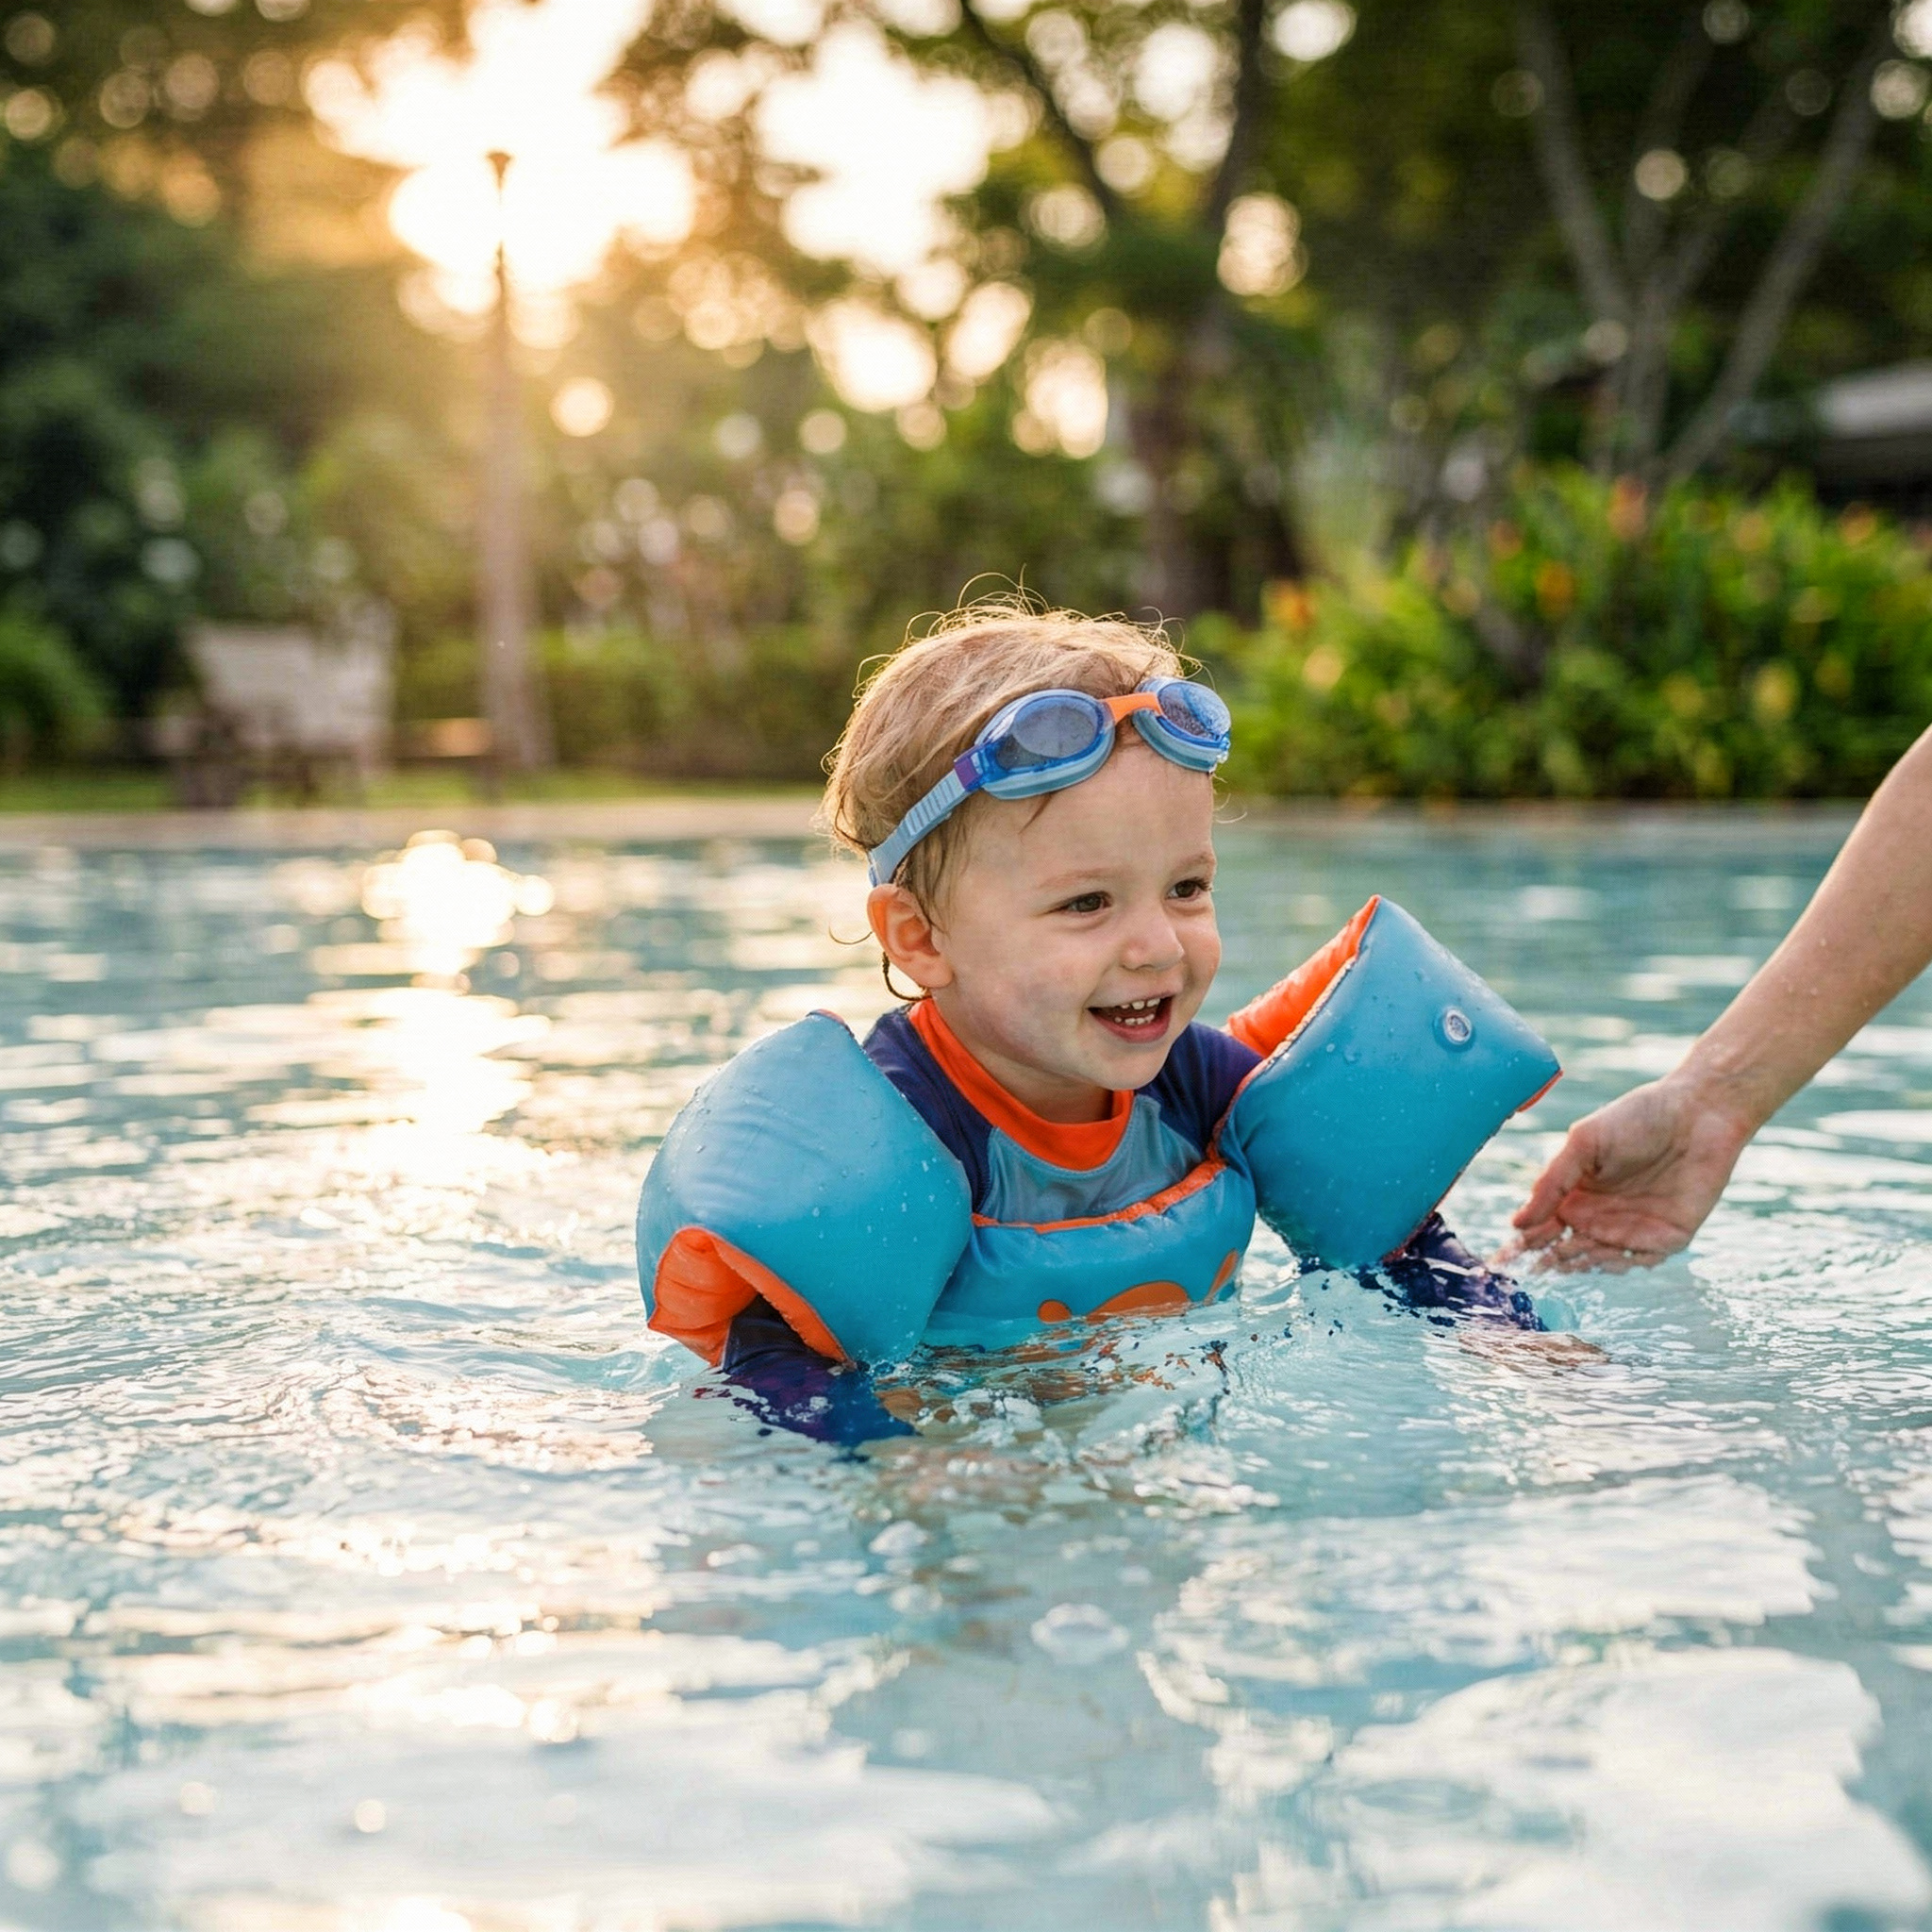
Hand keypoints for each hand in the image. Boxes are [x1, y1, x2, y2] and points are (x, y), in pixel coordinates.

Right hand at [1502, 1075, 1754, 1270]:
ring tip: (1560, 1262)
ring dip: (1577, 1265)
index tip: (1500, 1260)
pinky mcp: (1668, 1237)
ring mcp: (1633, 1229)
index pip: (1541, 1225)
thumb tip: (1517, 1223)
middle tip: (1529, 1269)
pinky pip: (1639, 1262)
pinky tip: (1605, 1259)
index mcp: (1575, 1192)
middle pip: (1564, 1249)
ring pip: (1597, 1260)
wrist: (1698, 1113)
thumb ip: (1551, 1182)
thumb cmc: (1637, 1118)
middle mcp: (1600, 1215)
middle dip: (1544, 1260)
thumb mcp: (1583, 1143)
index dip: (1520, 1244)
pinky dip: (1620, 1265)